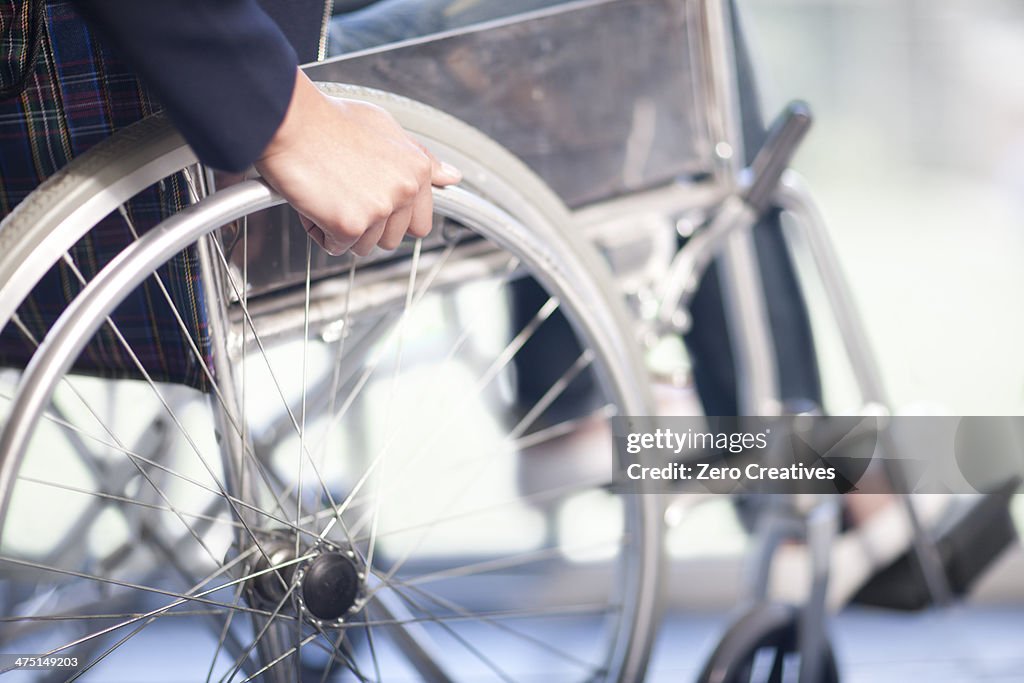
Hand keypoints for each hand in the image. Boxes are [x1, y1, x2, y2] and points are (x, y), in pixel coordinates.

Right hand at [254, 70, 461, 255]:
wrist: (289, 120)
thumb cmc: (329, 121)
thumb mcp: (386, 128)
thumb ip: (421, 158)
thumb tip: (452, 177)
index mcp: (417, 170)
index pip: (420, 223)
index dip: (393, 218)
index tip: (374, 207)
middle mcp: (404, 190)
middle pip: (392, 240)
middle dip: (368, 226)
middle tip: (344, 193)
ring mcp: (379, 210)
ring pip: (364, 246)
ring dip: (342, 228)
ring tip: (328, 191)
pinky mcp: (350, 225)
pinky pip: (336, 246)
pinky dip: (320, 230)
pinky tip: (314, 200)